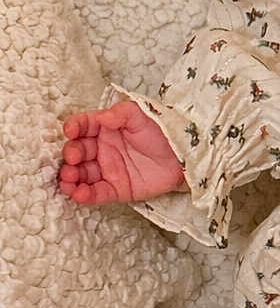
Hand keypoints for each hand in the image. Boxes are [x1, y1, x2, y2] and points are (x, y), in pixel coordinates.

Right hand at [59, 99, 184, 204]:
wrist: (183, 155)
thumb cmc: (162, 131)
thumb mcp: (142, 115)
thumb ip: (122, 113)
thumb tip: (103, 117)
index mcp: (105, 128)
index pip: (83, 126)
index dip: (74, 127)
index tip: (70, 131)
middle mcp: (102, 149)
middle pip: (78, 151)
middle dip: (71, 155)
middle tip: (73, 158)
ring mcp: (108, 169)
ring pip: (82, 175)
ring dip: (70, 178)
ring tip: (68, 180)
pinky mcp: (117, 188)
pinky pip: (97, 193)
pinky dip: (85, 195)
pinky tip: (78, 193)